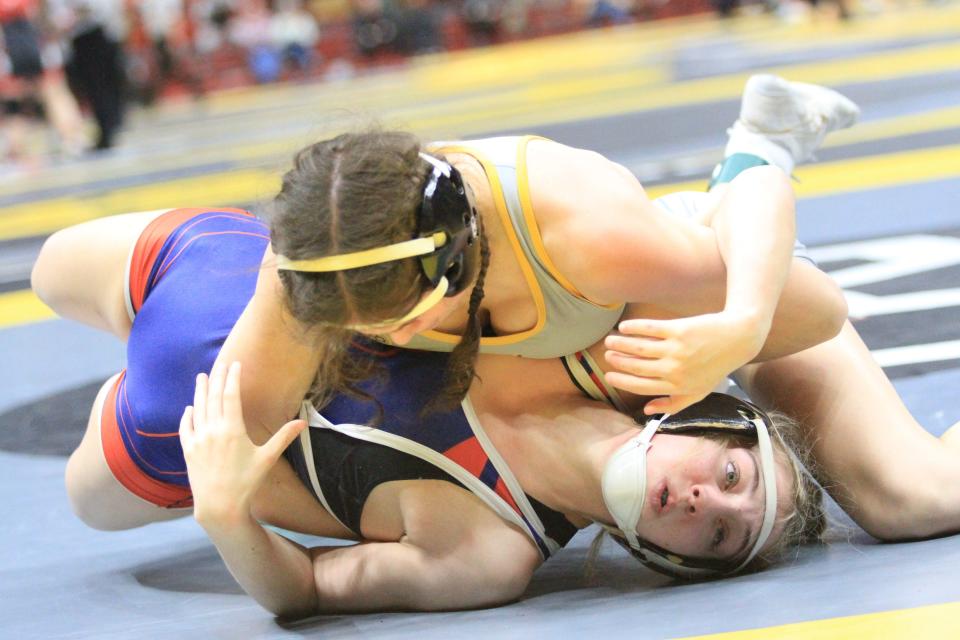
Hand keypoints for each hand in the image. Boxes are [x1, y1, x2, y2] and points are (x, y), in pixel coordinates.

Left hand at [180, 361, 305, 525]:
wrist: (219, 506)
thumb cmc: (246, 482)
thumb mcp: (267, 458)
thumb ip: (283, 437)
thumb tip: (303, 422)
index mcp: (232, 429)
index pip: (230, 395)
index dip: (232, 378)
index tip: (234, 365)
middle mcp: (213, 430)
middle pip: (212, 397)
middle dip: (216, 379)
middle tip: (219, 365)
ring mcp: (198, 440)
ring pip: (198, 408)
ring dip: (200, 392)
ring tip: (202, 377)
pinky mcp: (188, 450)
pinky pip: (186, 427)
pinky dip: (187, 415)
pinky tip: (190, 408)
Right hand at [603, 311, 767, 414]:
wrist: (738, 339)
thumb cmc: (716, 367)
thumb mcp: (698, 392)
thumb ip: (673, 405)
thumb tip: (647, 411)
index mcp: (678, 387)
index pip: (641, 386)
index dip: (622, 381)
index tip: (609, 375)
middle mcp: (675, 370)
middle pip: (637, 367)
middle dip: (617, 361)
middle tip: (608, 355)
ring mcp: (677, 350)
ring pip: (639, 348)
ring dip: (620, 344)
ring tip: (610, 339)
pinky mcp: (679, 330)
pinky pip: (649, 330)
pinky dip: (634, 328)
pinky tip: (624, 326)